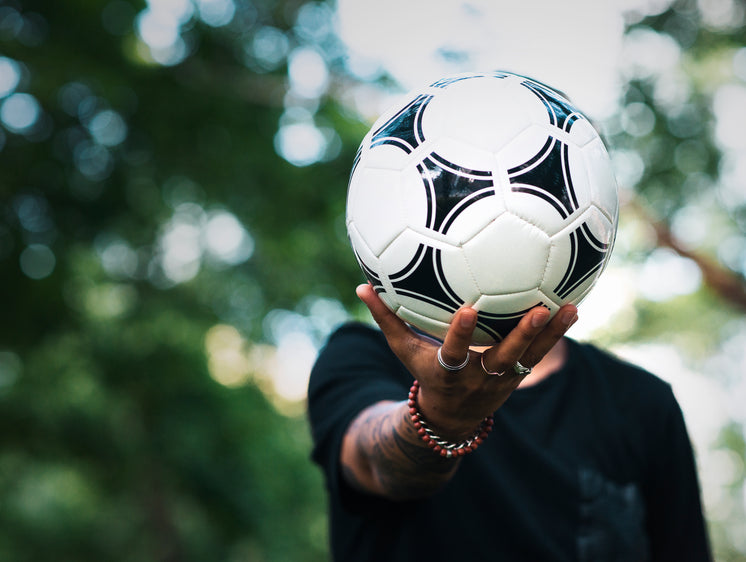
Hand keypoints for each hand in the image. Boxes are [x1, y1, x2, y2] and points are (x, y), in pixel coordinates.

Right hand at [356, 283, 577, 438]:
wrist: (451, 417)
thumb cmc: (424, 372)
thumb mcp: (404, 351)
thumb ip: (386, 319)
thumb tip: (361, 286)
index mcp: (447, 372)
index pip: (453, 353)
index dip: (461, 334)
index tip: (470, 309)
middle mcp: (477, 378)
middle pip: (502, 358)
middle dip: (520, 335)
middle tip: (537, 309)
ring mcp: (501, 379)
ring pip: (530, 356)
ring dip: (550, 334)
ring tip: (568, 307)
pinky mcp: (518, 375)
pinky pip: (540, 353)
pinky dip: (557, 334)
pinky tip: (573, 308)